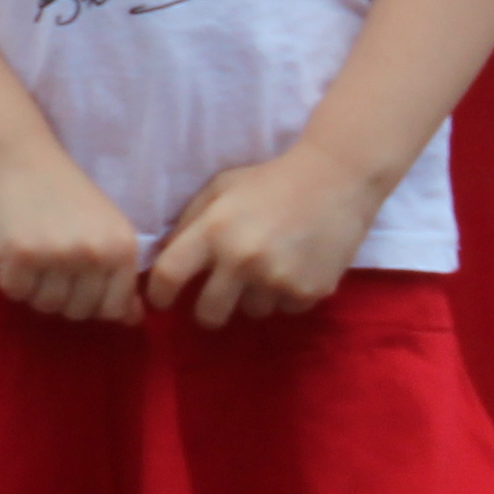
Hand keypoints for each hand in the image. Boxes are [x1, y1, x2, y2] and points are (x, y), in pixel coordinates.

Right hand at [0, 152, 143, 324]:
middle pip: (78, 312)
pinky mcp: (19, 255)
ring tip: (34, 256)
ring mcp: (56, 256)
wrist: (20, 158)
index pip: (114, 309)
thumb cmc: (65, 194)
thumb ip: (120, 276)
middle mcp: (93, 254)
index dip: (94, 303)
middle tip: (52, 263)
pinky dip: (11, 279)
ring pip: (46, 305)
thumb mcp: (106, 229)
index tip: (80, 282)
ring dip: (36, 289)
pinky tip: (15, 251)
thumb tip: (133, 320)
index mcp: (122, 248)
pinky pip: (15, 292)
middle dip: (62, 297)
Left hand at [147, 148, 387, 325]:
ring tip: (269, 268)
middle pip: (208, 313)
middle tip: (214, 303)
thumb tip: (167, 258)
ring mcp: (277, 279)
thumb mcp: (221, 188)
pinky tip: (296, 266)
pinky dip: (287, 294)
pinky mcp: (309, 292)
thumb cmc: (270, 180)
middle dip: (207, 312)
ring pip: (252, 312)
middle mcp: (242, 260)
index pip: (169, 275)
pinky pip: (286, 308)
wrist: (335, 179)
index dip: (158, 294)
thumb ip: (191, 222)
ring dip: (254, 297)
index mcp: (214, 231)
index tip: (161, 301)